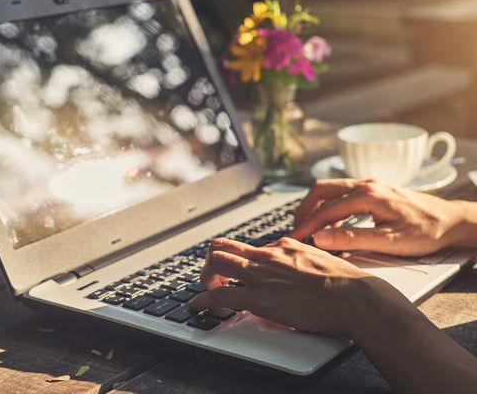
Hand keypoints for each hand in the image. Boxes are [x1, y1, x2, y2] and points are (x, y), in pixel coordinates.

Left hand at [189, 236, 382, 336]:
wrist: (352, 296)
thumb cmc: (342, 281)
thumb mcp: (317, 258)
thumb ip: (299, 258)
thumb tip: (291, 262)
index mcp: (282, 246)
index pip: (246, 246)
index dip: (235, 257)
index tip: (232, 267)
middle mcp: (267, 256)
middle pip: (224, 247)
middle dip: (213, 260)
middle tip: (212, 275)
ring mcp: (261, 275)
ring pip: (218, 263)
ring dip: (206, 276)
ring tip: (205, 288)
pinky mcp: (259, 298)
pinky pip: (220, 295)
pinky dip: (203, 299)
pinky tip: (197, 305)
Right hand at [292, 178, 469, 255]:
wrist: (451, 220)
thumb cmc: (426, 231)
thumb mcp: (390, 241)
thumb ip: (353, 239)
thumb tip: (321, 238)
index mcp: (367, 195)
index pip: (326, 209)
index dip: (307, 225)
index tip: (294, 238)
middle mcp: (365, 184)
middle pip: (321, 189)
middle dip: (304, 209)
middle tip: (296, 229)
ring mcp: (369, 184)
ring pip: (330, 189)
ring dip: (316, 207)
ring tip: (310, 228)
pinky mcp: (372, 189)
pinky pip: (342, 193)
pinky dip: (330, 207)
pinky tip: (333, 225)